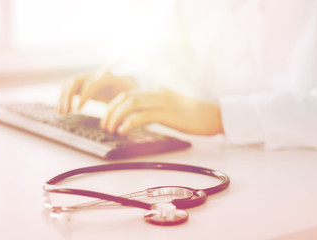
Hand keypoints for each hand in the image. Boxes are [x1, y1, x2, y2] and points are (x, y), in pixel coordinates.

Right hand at [56, 69, 136, 112]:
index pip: (92, 83)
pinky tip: (60, 110)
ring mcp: (88, 78)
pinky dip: (63, 98)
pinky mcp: (83, 84)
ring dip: (63, 97)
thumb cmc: (131, 95)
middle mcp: (95, 75)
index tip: (78, 109)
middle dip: (68, 96)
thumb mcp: (132, 99)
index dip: (84, 96)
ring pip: (70, 83)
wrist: (128, 86)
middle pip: (76, 80)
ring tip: (60, 112)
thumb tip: (123, 120)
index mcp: (108, 78)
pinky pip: (69, 88)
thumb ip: (128, 105)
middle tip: (65, 111)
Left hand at [100, 88, 223, 135]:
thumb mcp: (170, 108)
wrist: (212, 116)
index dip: (113, 106)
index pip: (127, 94)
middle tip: (104, 125)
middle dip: (110, 111)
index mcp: (155, 91)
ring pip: (130, 104)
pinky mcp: (167, 113)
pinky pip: (142, 116)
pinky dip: (129, 123)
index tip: (106, 118)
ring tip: (110, 129)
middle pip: (125, 97)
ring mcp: (161, 101)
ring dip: (116, 117)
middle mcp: (156, 93)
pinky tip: (123, 131)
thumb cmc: (193, 115)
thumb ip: (154, 109)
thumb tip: (139, 119)